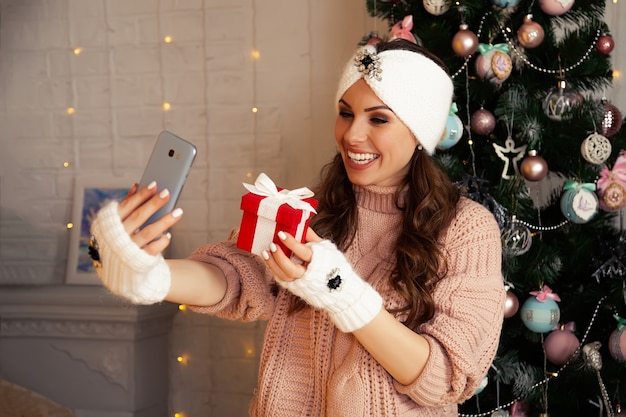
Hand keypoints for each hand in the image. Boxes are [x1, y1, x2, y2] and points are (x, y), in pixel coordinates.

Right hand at [117, 181, 183, 254]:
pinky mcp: (138, 260)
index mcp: (110, 223)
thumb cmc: (117, 238)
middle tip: (167, 193)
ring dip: (164, 221)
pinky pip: (152, 250)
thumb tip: (137, 185)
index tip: (155, 184)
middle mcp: (118, 235)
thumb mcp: (114, 221)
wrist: (115, 268)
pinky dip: (161, 241)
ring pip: (148, 232)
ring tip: (178, 212)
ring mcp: (128, 248)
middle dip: (153, 204)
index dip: (141, 195)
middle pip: (138, 217)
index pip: (127, 206)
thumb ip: (126, 204)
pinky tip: (168, 234)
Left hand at [262, 230, 382, 332]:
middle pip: (291, 268)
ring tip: (265, 252)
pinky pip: (283, 281)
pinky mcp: (297, 289)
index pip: (303, 252)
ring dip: (272, 264)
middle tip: (272, 244)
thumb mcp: (326, 248)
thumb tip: (301, 223)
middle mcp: (309, 275)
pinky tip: (269, 260)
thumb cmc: (333, 264)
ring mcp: (302, 284)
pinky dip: (274, 270)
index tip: (281, 234)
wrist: (340, 289)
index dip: (292, 243)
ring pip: (284, 276)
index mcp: (318, 262)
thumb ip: (312, 237)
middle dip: (279, 257)